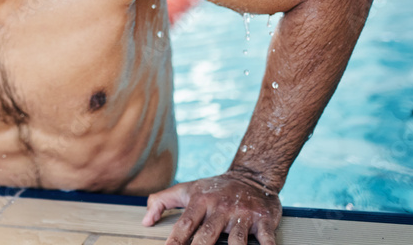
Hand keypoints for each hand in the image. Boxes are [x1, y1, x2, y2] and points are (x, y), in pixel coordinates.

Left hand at [142, 171, 281, 244]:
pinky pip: (267, 240)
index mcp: (201, 202)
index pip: (185, 225)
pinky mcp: (264, 220)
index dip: (175, 241)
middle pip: (208, 235)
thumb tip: (145, 221)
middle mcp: (222, 208)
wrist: (252, 175)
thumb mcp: (186, 189)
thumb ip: (162, 201)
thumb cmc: (214, 188)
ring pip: (237, 241)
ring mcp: (244, 215)